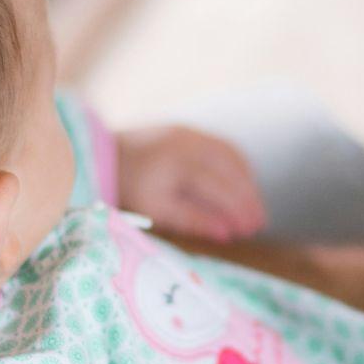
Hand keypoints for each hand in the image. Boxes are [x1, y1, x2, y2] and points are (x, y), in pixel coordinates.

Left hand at [114, 125, 266, 242]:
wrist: (104, 154)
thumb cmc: (129, 188)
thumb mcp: (155, 210)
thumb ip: (192, 220)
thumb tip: (227, 234)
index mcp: (177, 165)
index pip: (219, 189)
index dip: (237, 210)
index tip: (250, 230)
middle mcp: (187, 144)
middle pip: (230, 172)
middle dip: (248, 199)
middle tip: (260, 223)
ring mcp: (190, 133)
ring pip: (232, 157)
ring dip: (247, 182)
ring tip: (255, 207)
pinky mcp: (190, 130)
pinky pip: (224, 147)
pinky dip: (238, 167)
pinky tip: (243, 185)